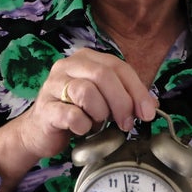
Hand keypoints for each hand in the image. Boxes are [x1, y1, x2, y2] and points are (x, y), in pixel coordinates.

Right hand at [0, 49, 157, 164]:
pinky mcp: (45, 108)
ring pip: (86, 91)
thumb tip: (151, 105)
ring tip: (98, 123)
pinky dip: (83, 125)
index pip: (118, 66)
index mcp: (85, 59)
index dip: (137, 89)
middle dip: (121, 102)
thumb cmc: (74, 112)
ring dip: (100, 112)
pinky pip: (71, 114)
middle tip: (127, 123)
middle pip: (103, 75)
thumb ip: (125, 96)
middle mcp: (67, 66)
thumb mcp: (103, 100)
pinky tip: (82, 129)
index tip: (148, 112)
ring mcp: (53, 85)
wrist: (41, 132)